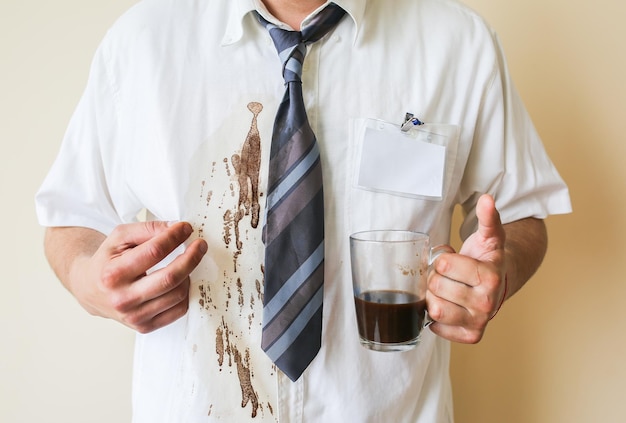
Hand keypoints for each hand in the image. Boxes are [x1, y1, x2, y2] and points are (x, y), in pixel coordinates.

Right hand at [69, 221, 207, 332]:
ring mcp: (134, 317)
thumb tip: (176, 228)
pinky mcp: (144, 327)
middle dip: (192, 257)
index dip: (174, 237)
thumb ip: (147, 229)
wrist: (90, 289)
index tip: (186, 228)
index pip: (154, 252)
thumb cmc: (108, 260)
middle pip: (171, 278)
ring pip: (178, 294)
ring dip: (188, 274)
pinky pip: (179, 310)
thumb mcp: (120, 237)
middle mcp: (122, 299)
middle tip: (200, 245)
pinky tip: (180, 280)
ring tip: (185, 262)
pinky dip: (185, 292)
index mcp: (113, 274)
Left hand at [426, 194, 506, 342]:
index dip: (443, 260)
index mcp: (490, 278)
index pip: (444, 265)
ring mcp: (479, 322)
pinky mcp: (470, 336)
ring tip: (447, 289)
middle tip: (449, 276)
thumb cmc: (487, 258)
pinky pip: (436, 329)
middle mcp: (487, 304)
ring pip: (434, 309)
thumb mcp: (489, 236)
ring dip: (434, 297)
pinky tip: (449, 305)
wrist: (500, 283)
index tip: (453, 260)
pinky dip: (435, 318)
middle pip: (436, 287)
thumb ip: (487, 218)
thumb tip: (486, 199)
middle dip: (436, 278)